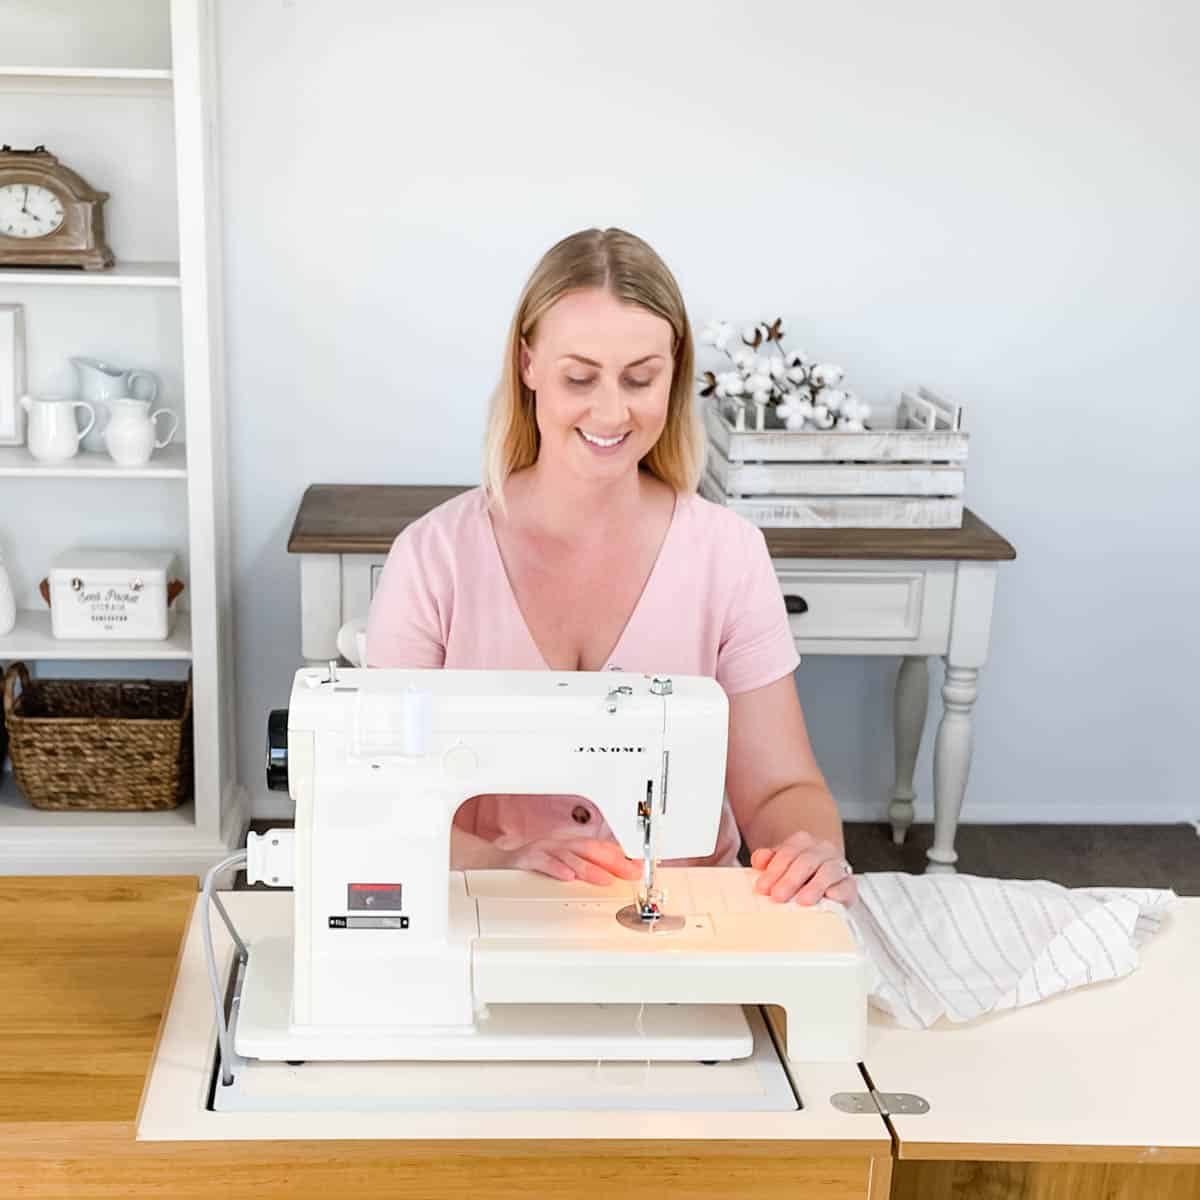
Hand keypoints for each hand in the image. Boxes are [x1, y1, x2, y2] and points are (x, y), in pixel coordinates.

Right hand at [498, 836, 642, 885]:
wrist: (499, 863)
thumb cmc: (535, 865)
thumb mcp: (565, 866)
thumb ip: (588, 870)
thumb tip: (614, 878)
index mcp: (572, 846)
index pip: (602, 849)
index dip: (622, 857)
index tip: (639, 868)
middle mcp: (561, 845)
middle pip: (591, 849)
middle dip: (613, 861)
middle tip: (630, 873)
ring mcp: (545, 850)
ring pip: (570, 856)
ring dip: (589, 868)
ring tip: (604, 879)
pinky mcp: (528, 859)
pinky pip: (544, 862)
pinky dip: (557, 869)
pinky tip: (567, 877)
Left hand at [750, 831, 855, 905]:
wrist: (821, 883)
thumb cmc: (796, 874)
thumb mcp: (778, 865)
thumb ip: (766, 860)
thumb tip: (759, 860)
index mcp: (803, 841)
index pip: (788, 852)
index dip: (773, 870)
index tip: (762, 888)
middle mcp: (823, 850)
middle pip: (806, 861)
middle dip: (790, 880)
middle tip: (777, 897)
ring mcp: (839, 866)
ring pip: (828, 871)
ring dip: (815, 886)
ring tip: (802, 901)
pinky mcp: (850, 885)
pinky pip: (848, 885)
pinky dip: (839, 891)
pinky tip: (830, 897)